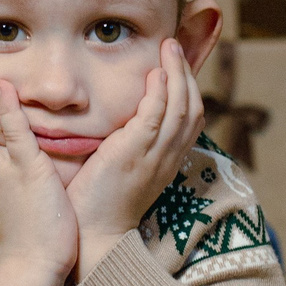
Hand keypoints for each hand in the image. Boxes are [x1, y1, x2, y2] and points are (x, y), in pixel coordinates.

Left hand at [65, 38, 204, 278]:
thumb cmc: (99, 206)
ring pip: (180, 108)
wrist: (92, 238)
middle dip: (187, 74)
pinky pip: (156, 117)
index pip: (190, 119)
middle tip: (175, 47)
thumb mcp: (122, 172)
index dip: (188, 89)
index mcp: (166, 163)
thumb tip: (120, 124)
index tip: (178, 66)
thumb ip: (128, 147)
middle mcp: (167, 158)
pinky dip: (160, 93)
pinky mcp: (133, 155)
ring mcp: (153, 157)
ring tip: (169, 48)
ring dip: (177, 74)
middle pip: (193, 108)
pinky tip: (155, 74)